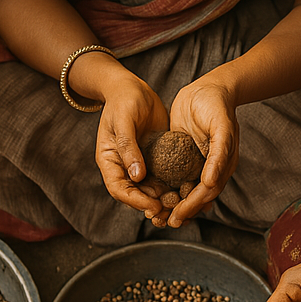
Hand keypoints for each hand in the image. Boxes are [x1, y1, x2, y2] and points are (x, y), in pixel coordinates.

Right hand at [96, 77, 169, 212]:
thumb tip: (136, 176)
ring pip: (152, 191)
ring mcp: (140, 165)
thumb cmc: (124, 100)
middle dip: (153, 206)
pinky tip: (190, 191)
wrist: (134, 88)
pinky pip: (165, 177)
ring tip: (182, 207)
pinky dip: (175, 186)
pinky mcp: (156, 160)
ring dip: (166, 200)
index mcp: (110, 161)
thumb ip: (128, 147)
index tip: (153, 205)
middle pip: (136, 195)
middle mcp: (125, 168)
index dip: (135, 201)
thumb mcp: (124, 121)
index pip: (119, 189)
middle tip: (172, 212)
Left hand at [158, 77, 238, 226]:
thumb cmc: (217, 105)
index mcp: (222, 165)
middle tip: (164, 222)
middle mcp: (210, 168)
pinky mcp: (183, 157)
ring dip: (173, 205)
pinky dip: (167, 189)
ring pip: (185, 191)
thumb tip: (210, 183)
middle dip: (182, 211)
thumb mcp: (221, 127)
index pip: (206, 192)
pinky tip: (154, 197)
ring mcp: (196, 163)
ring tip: (158, 217)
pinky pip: (175, 177)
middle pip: (196, 197)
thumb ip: (219, 154)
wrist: (209, 88)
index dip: (192, 206)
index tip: (177, 216)